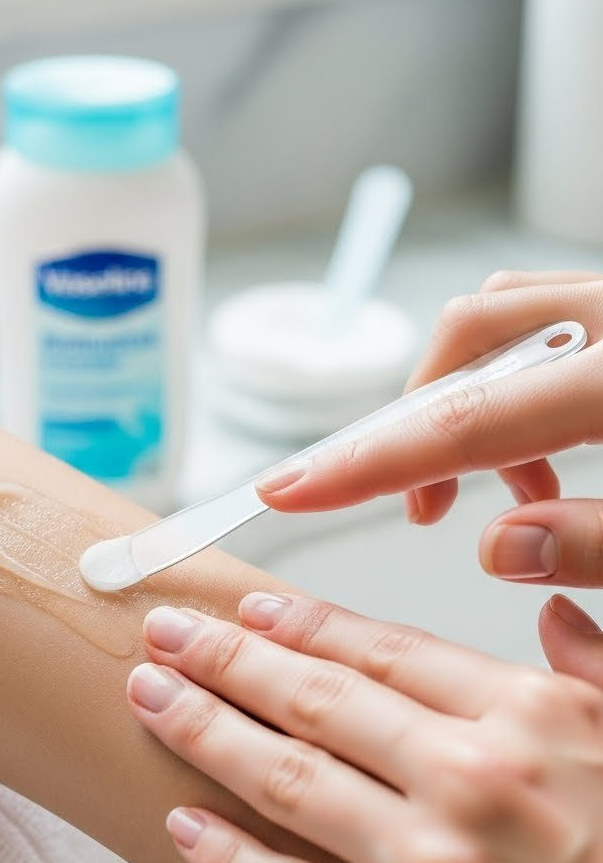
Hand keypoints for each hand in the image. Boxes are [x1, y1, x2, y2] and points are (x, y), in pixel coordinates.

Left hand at [127, 592, 602, 862]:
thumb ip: (599, 674)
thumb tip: (553, 617)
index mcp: (538, 720)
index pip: (388, 651)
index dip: (304, 625)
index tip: (246, 608)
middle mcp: (476, 784)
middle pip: (319, 702)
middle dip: (227, 660)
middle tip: (164, 634)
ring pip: (289, 783)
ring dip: (206, 733)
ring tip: (152, 699)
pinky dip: (230, 858)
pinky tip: (185, 825)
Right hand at [255, 270, 602, 537]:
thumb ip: (596, 542)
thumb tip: (500, 549)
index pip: (470, 418)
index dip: (370, 460)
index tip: (290, 489)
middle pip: (467, 336)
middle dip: (419, 424)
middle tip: (424, 507)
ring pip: (503, 313)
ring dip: (472, 399)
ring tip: (517, 487)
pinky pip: (547, 314)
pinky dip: (519, 374)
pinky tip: (552, 443)